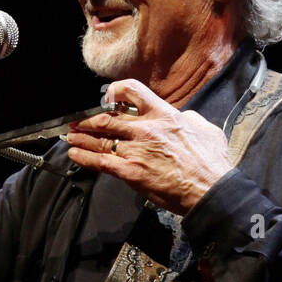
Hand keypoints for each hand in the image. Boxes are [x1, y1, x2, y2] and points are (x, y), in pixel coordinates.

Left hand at [65, 78, 234, 214]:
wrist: (209, 191)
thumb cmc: (211, 163)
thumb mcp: (204, 129)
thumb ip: (188, 119)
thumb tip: (182, 117)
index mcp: (164, 114)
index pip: (132, 90)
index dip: (114, 91)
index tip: (107, 98)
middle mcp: (145, 129)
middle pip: (106, 117)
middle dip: (87, 119)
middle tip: (77, 121)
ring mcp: (136, 151)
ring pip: (99, 139)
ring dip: (81, 137)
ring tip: (70, 137)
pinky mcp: (131, 172)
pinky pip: (100, 162)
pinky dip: (84, 158)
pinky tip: (75, 155)